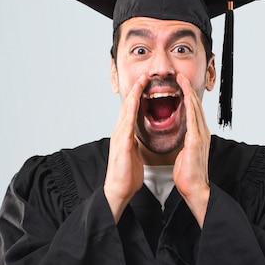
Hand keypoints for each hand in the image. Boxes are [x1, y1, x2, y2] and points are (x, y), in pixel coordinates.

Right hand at [104, 74, 147, 222]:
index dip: (138, 96)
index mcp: (125, 134)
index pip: (132, 111)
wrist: (118, 190)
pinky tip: (136, 101)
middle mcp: (120, 132)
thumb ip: (134, 142)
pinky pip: (128, 123)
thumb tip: (137, 135)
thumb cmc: (127, 175)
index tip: (146, 84)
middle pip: (128, 106)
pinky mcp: (122, 144)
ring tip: (141, 81)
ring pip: (127, 110)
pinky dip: (132, 110)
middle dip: (136, 89)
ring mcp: (120, 137)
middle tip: (144, 75)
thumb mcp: (133, 153)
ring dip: (134, 94)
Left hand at [174, 74, 210, 226]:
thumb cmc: (188, 175)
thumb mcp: (185, 153)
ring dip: (188, 93)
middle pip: (196, 106)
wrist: (195, 188)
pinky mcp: (196, 141)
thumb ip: (185, 142)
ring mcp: (201, 136)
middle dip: (188, 90)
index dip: (188, 97)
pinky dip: (189, 106)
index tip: (180, 85)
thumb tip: (181, 137)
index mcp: (199, 136)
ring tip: (181, 80)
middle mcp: (202, 133)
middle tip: (180, 76)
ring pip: (195, 109)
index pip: (193, 112)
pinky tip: (185, 96)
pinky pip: (192, 119)